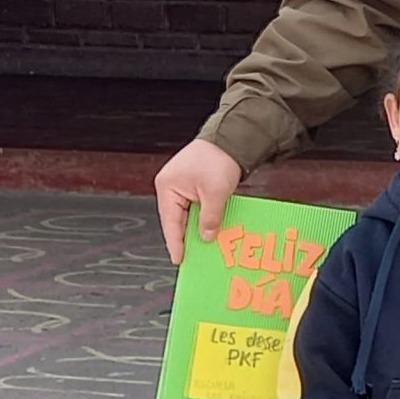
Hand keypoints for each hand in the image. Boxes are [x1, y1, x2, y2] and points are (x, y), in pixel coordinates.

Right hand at [154, 138, 243, 262]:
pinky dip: (203, 217)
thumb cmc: (219, 159)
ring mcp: (181, 185)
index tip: (179, 259)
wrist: (231, 138)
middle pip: (177, 219)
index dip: (175, 242)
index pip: (170, 222)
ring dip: (197, 227)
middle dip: (186, 237)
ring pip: (187, 214)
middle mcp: (170, 186)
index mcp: (168, 187)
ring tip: (203, 246)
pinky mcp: (193, 185)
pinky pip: (196, 207)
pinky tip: (211, 228)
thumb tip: (205, 237)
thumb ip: (209, 218)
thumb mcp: (216, 193)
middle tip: (193, 257)